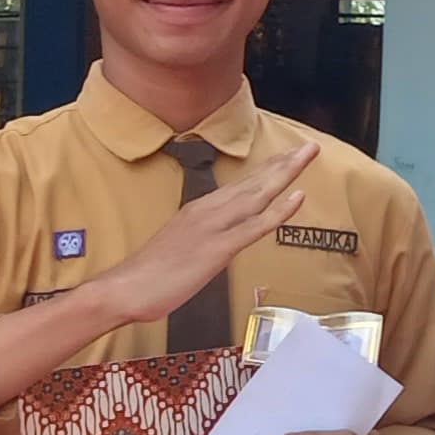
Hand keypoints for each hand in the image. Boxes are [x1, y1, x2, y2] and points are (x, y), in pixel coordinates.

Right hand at [79, 142, 321, 329]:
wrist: (126, 289)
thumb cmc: (150, 274)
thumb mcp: (182, 246)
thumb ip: (204, 237)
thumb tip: (222, 239)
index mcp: (200, 210)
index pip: (241, 185)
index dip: (267, 169)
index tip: (288, 156)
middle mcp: (208, 211)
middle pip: (253, 182)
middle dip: (283, 163)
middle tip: (309, 145)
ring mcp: (213, 227)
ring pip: (257, 195)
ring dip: (285, 173)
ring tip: (308, 154)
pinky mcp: (217, 249)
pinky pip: (254, 226)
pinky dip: (278, 210)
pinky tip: (297, 197)